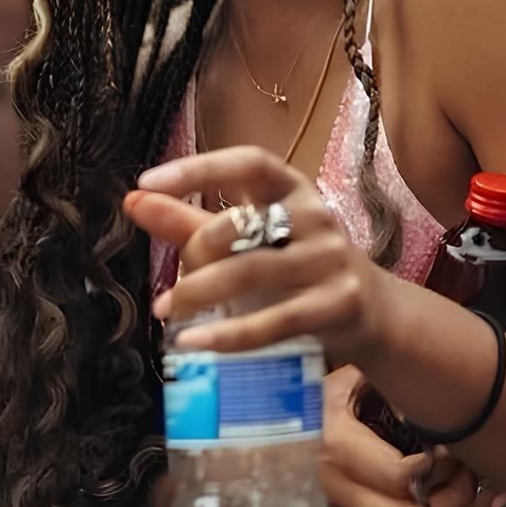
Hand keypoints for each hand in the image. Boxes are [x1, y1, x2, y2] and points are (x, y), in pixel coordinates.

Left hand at [125, 145, 387, 365]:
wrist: (371, 311)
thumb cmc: (298, 269)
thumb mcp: (251, 241)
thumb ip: (191, 223)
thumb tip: (134, 200)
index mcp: (293, 190)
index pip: (250, 163)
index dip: (200, 168)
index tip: (148, 181)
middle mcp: (315, 216)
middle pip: (239, 224)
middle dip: (194, 253)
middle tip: (172, 289)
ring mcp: (328, 259)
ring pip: (251, 271)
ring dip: (199, 293)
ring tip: (168, 313)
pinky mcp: (336, 303)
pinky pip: (274, 321)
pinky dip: (228, 335)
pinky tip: (194, 343)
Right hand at [320, 366, 505, 506]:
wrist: (268, 429)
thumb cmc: (318, 392)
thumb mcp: (351, 377)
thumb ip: (387, 387)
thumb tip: (426, 409)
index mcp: (335, 448)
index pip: (399, 477)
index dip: (437, 465)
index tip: (451, 443)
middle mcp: (336, 493)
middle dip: (454, 497)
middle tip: (471, 468)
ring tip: (484, 489)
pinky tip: (477, 504)